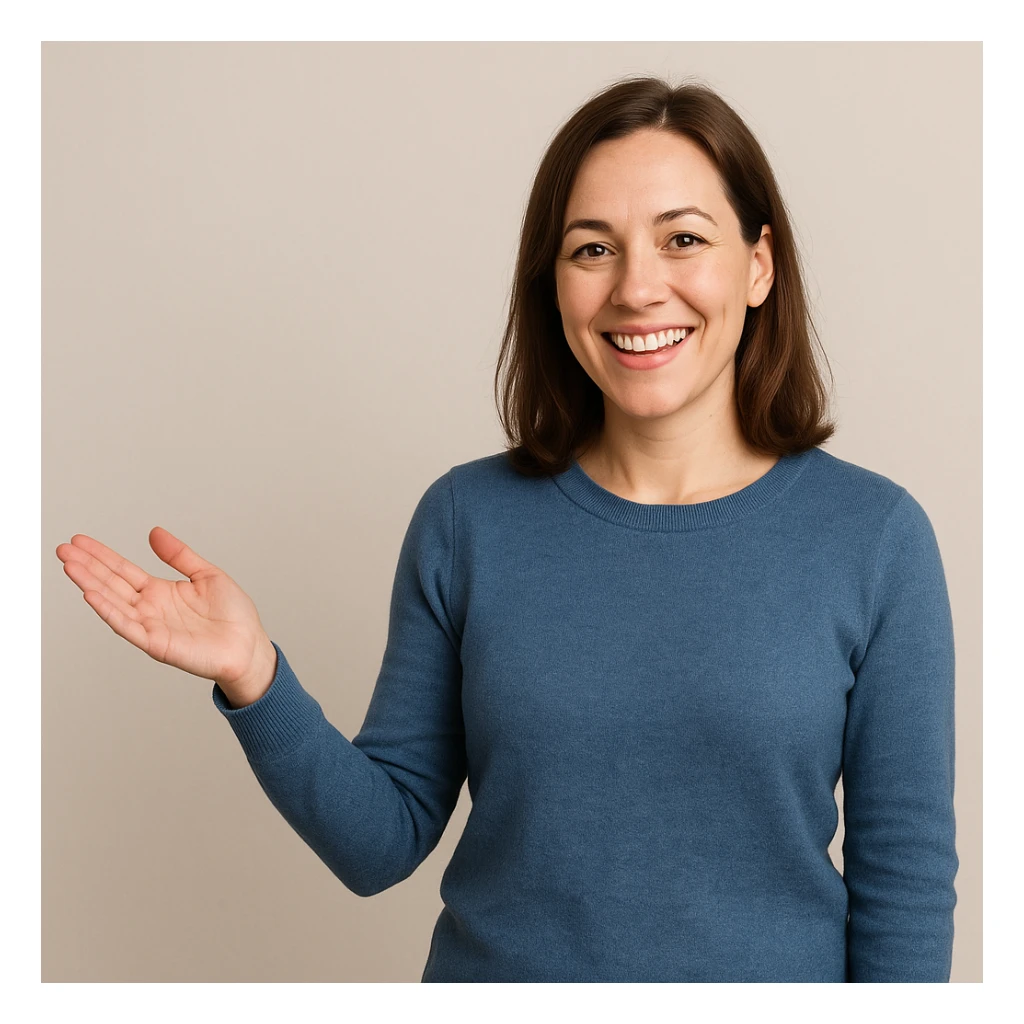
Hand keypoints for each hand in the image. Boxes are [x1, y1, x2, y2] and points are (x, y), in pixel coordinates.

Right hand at [56, 526, 274, 693]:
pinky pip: (126, 625)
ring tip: (70, 565)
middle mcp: (150, 608)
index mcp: (161, 591)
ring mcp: (150, 625)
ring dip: (90, 584)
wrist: (249, 646)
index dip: (102, 555)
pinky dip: (108, 610)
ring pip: (113, 602)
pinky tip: (90, 595)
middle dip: (87, 566)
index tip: (80, 541)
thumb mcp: (207, 574)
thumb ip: (180, 555)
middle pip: (111, 583)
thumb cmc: (233, 616)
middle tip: (63, 548)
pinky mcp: (155, 643)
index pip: (123, 570)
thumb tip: (155, 532)